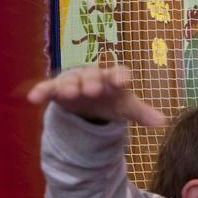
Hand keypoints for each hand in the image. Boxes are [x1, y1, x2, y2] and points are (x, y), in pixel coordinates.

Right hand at [27, 66, 166, 127]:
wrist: (90, 99)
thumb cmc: (112, 100)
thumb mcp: (127, 107)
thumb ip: (143, 113)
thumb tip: (164, 122)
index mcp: (112, 79)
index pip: (118, 74)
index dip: (120, 76)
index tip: (122, 81)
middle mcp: (92, 77)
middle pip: (92, 77)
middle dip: (91, 82)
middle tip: (91, 89)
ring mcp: (73, 82)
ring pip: (70, 81)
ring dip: (68, 86)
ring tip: (67, 93)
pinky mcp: (56, 90)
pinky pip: (48, 89)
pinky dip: (41, 91)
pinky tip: (33, 98)